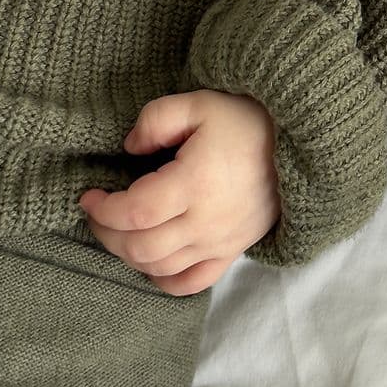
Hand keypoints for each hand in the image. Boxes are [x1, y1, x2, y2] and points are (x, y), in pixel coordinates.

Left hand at [80, 90, 280, 295]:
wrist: (298, 141)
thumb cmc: (247, 119)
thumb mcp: (199, 103)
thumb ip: (156, 119)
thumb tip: (129, 148)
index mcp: (197, 183)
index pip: (136, 212)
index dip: (103, 210)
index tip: (87, 195)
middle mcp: (207, 221)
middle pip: (141, 247)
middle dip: (107, 233)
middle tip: (96, 213)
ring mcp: (221, 242)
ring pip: (160, 268)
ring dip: (128, 254)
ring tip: (118, 230)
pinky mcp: (232, 251)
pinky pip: (192, 283)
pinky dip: (163, 279)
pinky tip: (150, 261)